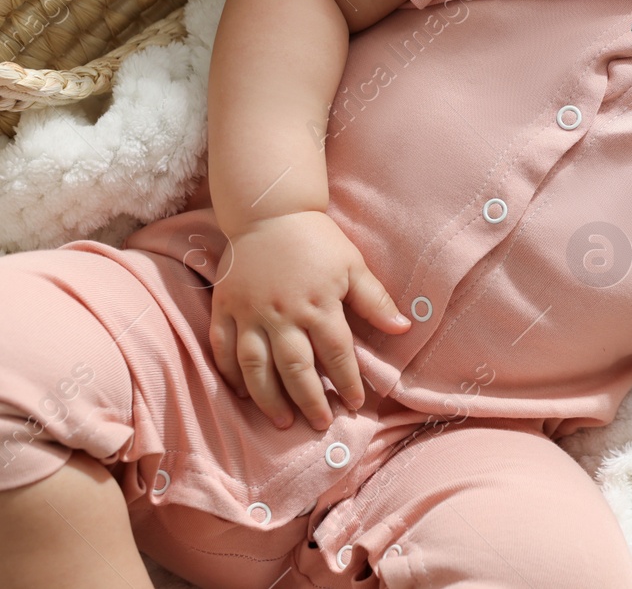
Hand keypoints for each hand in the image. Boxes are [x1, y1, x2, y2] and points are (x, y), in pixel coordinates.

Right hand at [210, 211, 411, 430]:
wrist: (269, 212)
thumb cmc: (317, 240)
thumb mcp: (353, 266)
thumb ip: (375, 301)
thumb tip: (403, 328)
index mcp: (319, 305)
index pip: (337, 354)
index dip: (347, 381)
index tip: (355, 404)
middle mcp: (283, 315)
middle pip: (296, 368)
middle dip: (309, 400)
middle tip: (320, 424)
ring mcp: (250, 314)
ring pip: (256, 367)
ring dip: (269, 398)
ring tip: (282, 422)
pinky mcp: (225, 309)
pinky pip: (223, 349)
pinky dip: (230, 374)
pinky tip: (242, 394)